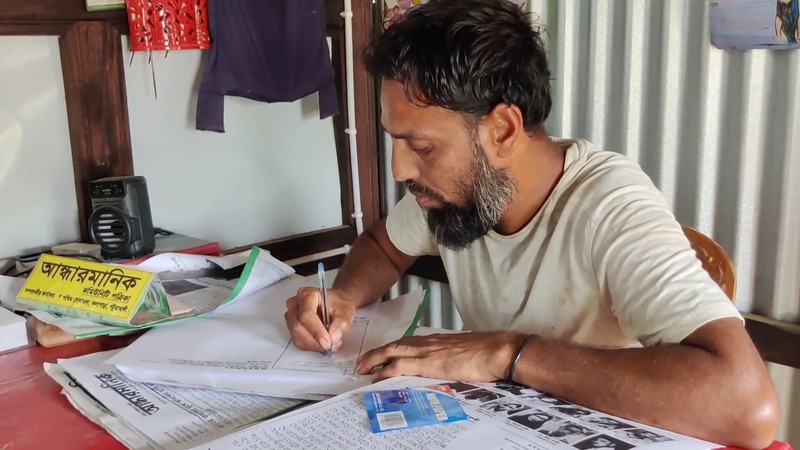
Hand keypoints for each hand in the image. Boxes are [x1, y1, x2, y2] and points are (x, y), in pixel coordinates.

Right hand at [284, 287, 355, 353]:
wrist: (337, 303)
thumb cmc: (339, 304)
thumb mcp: (346, 312)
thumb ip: (341, 325)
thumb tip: (333, 338)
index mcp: (307, 295)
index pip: (306, 315)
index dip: (316, 331)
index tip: (328, 343)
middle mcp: (295, 304)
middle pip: (298, 327)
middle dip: (314, 341)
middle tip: (330, 347)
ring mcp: (291, 315)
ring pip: (296, 336)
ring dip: (313, 345)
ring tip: (329, 343)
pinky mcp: (292, 327)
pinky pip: (298, 341)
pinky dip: (311, 346)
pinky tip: (321, 342)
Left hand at [355, 332, 525, 381]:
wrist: (495, 350)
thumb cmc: (485, 352)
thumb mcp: (462, 351)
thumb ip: (450, 355)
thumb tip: (446, 363)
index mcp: (435, 340)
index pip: (406, 342)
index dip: (390, 349)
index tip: (379, 355)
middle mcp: (427, 342)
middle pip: (394, 345)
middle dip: (375, 354)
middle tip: (361, 362)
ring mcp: (426, 351)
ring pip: (392, 352)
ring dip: (375, 360)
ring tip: (362, 369)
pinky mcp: (428, 363)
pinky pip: (401, 366)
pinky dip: (387, 370)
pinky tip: (378, 377)